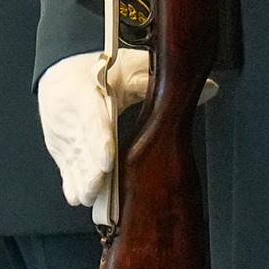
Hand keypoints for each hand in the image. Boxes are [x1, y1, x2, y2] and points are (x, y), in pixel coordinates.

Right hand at [37, 49, 151, 214]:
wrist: (59, 74)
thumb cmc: (99, 72)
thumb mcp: (130, 70)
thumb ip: (162, 84)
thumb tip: (210, 89)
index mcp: (86, 93)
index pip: (93, 118)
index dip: (99, 140)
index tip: (107, 159)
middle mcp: (70, 116)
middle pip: (82, 147)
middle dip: (90, 170)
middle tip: (101, 187)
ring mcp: (62, 134)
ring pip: (72, 161)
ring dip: (82, 182)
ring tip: (92, 199)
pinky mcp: (58, 148)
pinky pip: (65, 169)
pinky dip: (73, 183)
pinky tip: (80, 198)